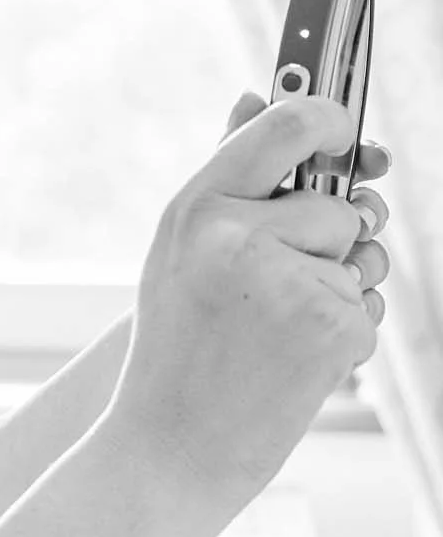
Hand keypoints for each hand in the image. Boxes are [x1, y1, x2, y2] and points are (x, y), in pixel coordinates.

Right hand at [112, 93, 386, 505]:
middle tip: (265, 286)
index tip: (341, 128)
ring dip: (336, 286)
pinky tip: (291, 358)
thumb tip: (254, 92)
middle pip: (337, 205)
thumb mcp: (180, 248)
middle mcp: (239, 236)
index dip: (328, 118)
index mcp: (196, 207)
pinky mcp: (333, 327)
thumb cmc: (175, 344)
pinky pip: (367, 303)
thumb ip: (226, 172)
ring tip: (272, 328)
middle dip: (325, 240)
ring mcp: (289, 282)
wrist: (169, 444)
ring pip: (359, 257)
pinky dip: (344, 330)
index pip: (288, 126)